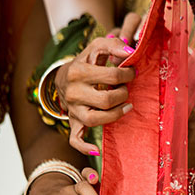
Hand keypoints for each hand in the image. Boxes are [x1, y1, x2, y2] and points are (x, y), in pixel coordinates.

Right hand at [55, 37, 135, 153]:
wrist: (62, 78)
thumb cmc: (85, 63)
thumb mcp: (96, 48)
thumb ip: (113, 45)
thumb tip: (130, 51)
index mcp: (77, 72)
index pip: (112, 76)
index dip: (128, 74)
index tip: (132, 73)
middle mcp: (72, 92)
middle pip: (106, 100)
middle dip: (123, 94)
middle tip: (126, 89)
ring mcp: (72, 110)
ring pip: (96, 120)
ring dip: (116, 115)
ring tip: (126, 106)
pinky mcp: (73, 123)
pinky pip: (75, 140)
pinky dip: (85, 147)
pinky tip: (97, 150)